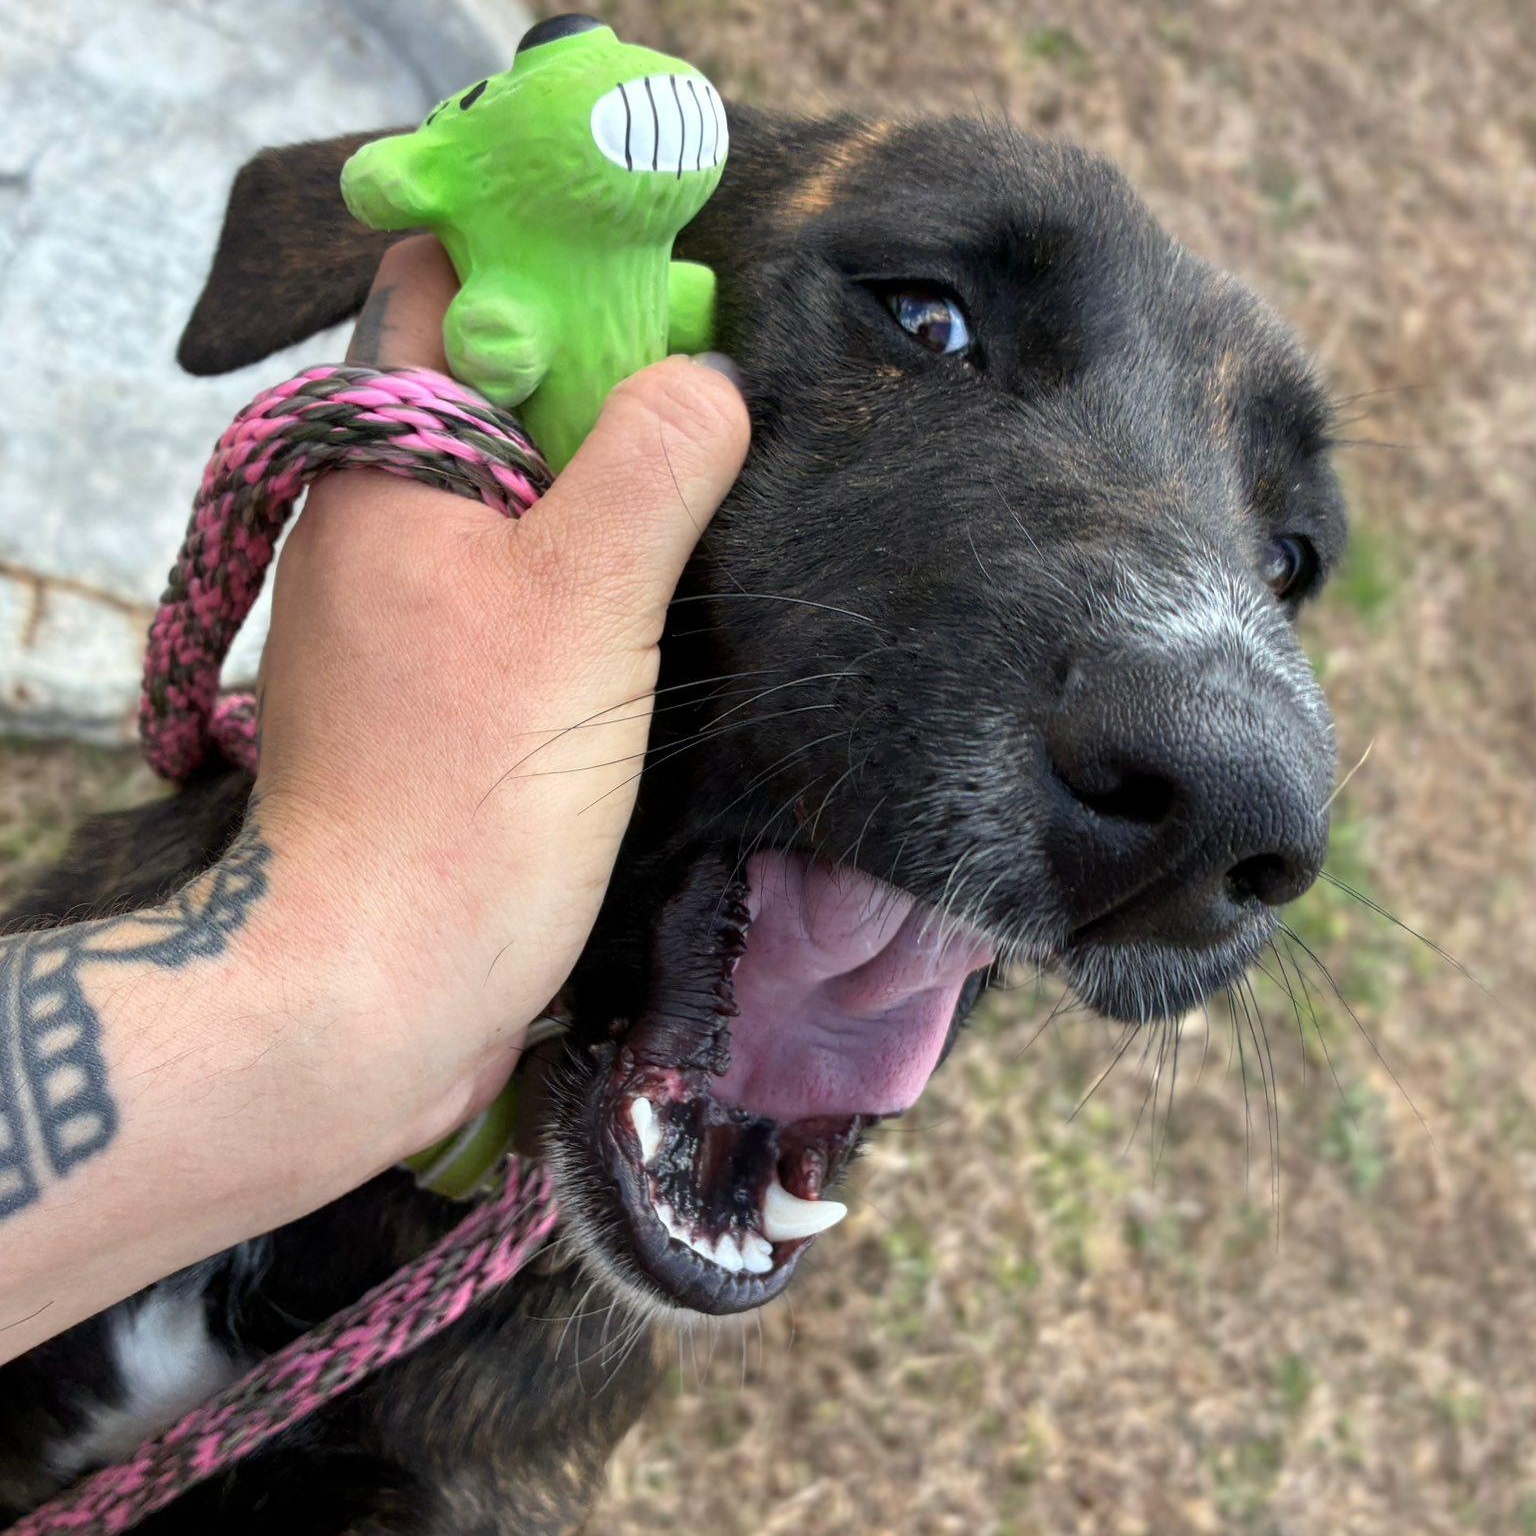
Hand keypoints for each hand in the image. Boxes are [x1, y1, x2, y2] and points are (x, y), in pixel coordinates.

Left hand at [253, 235, 749, 1165]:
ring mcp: (397, 603)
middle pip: (495, 385)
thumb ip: (655, 463)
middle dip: (609, 377)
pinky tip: (667, 592)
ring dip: (608, 484)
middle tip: (727, 401)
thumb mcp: (586, 601)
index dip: (557, 258)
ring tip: (721, 490)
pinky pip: (515, 577)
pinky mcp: (430, 681)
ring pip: (512, 490)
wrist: (377, 983)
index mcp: (383, 458)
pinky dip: (587, 565)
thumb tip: (713, 374)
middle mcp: (373, 515)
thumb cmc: (474, 786)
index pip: (451, 281)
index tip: (672, 288)